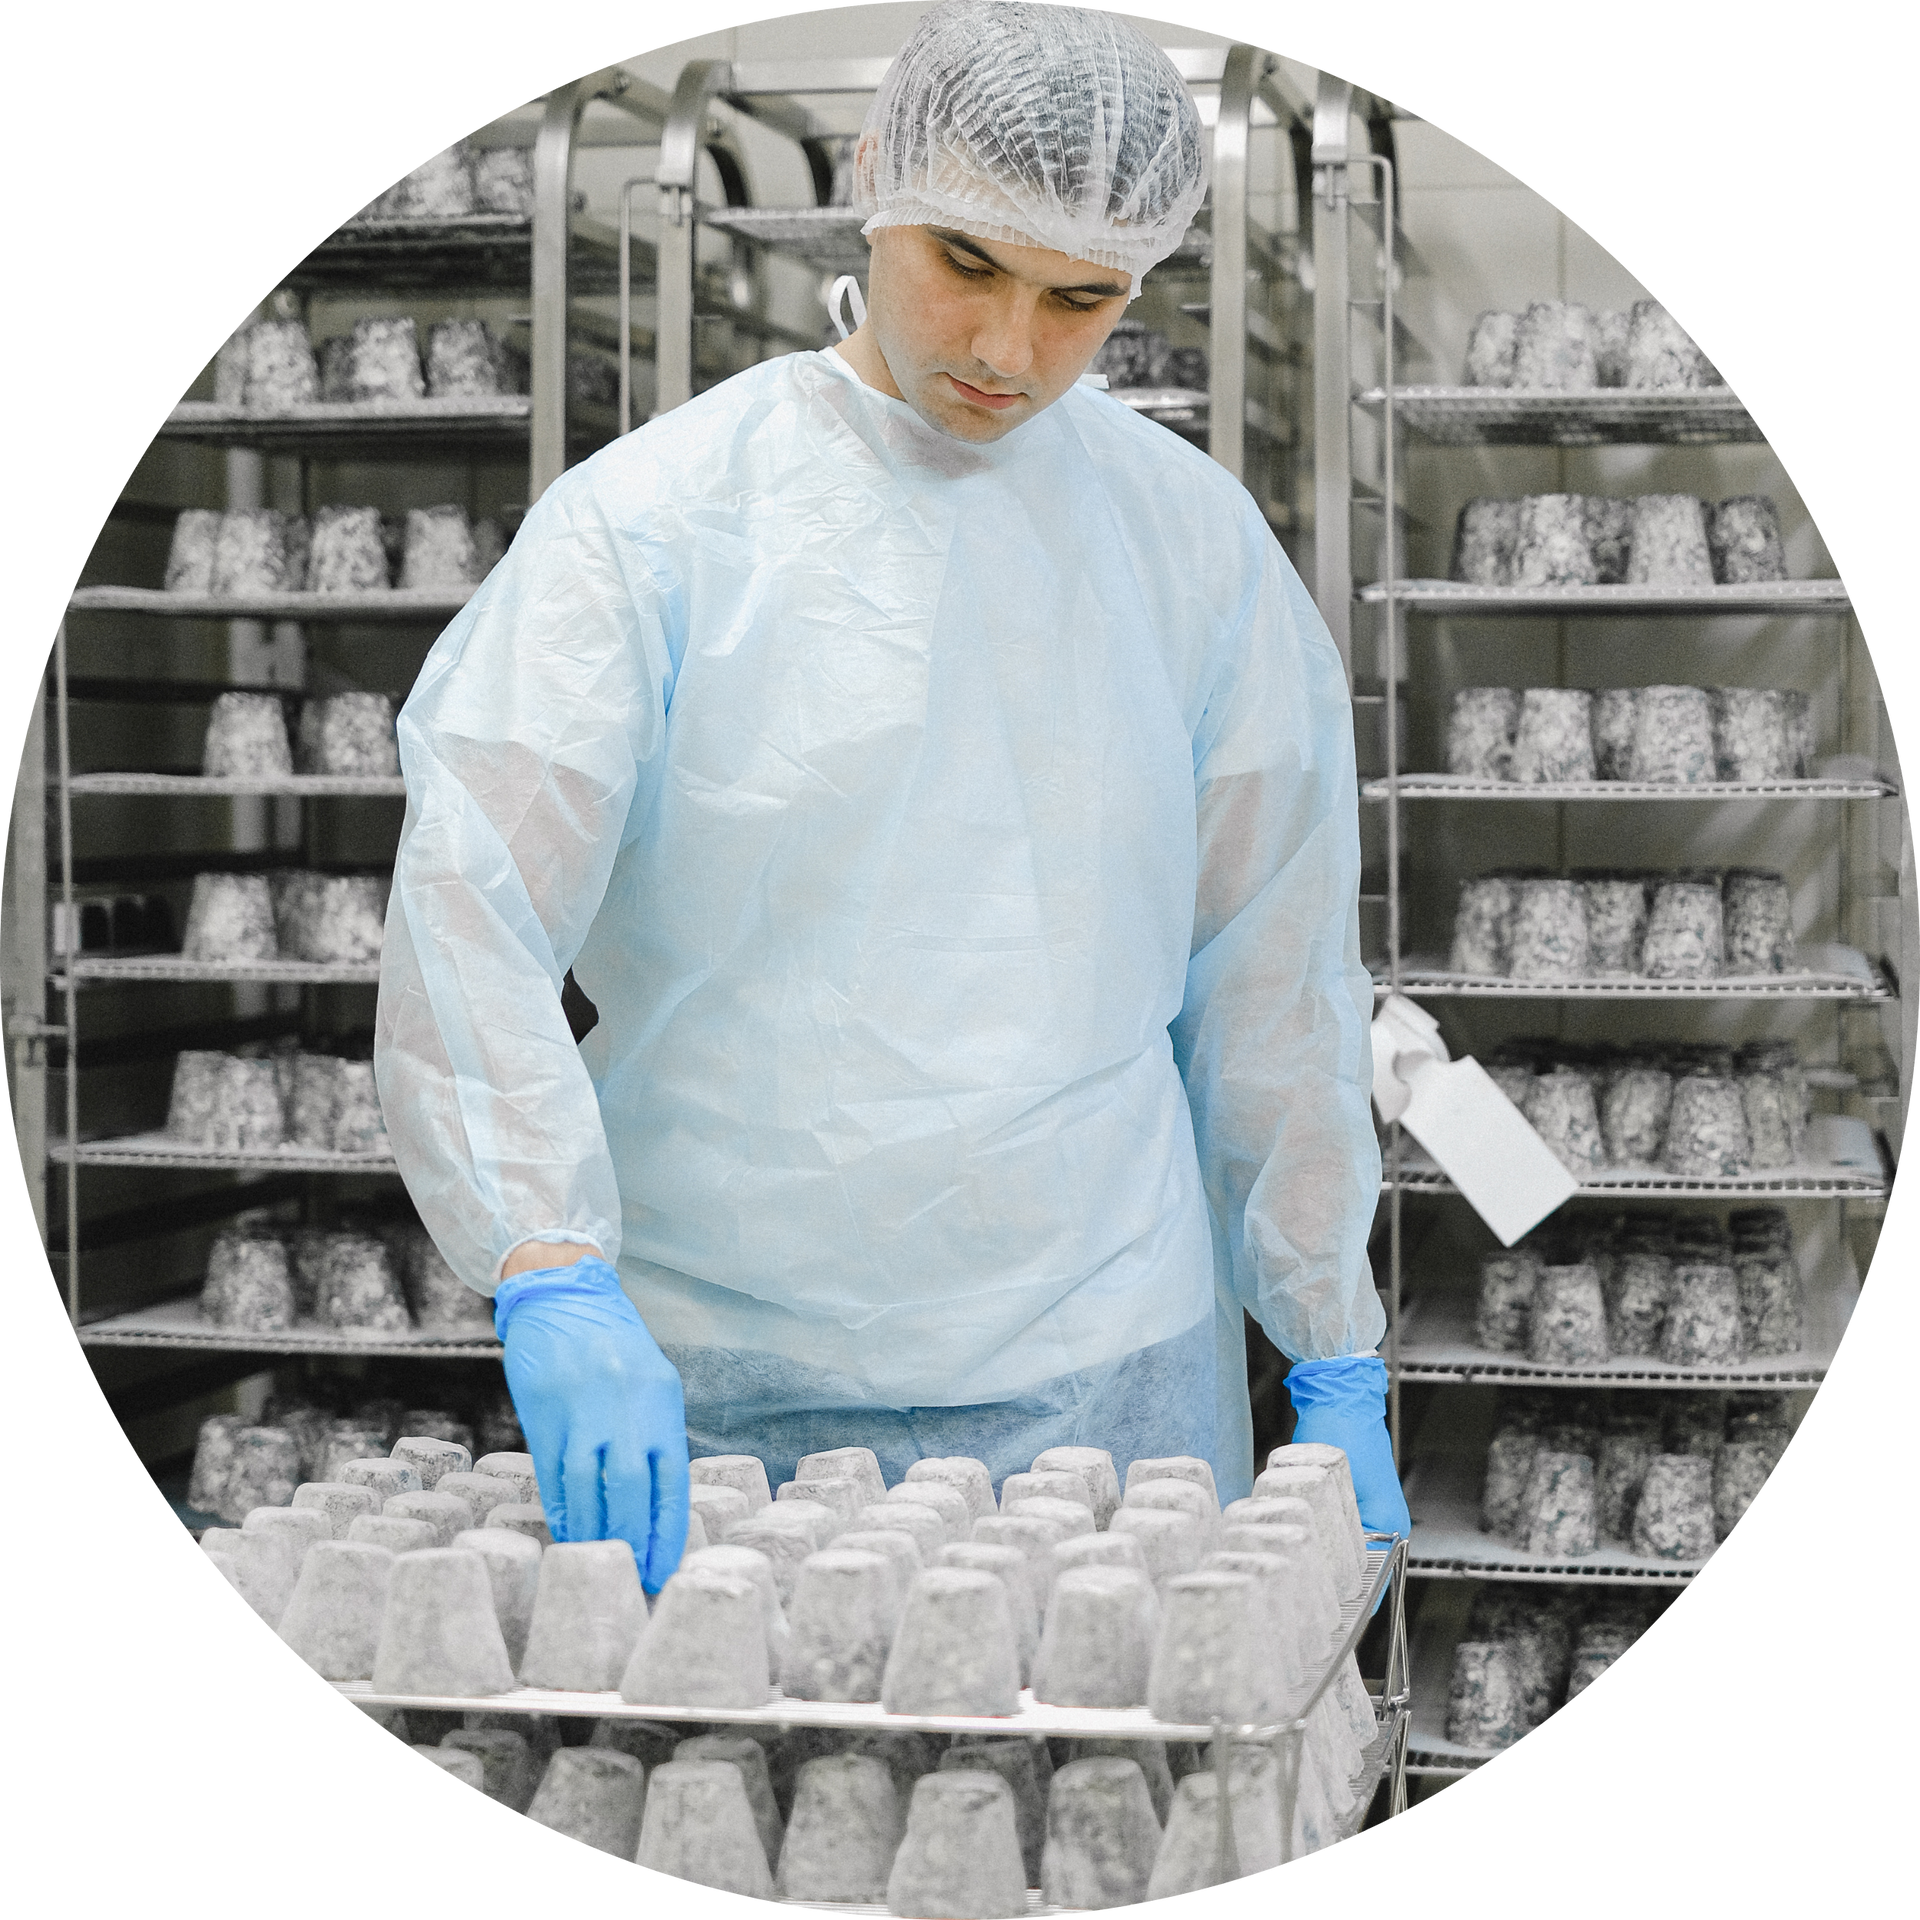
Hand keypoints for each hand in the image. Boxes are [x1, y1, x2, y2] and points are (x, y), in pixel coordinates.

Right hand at [494, 1255, 689, 1591]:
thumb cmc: (614, 1345)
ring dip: (594, 1530)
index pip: (671, 1480)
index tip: (663, 1567)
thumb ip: (656, 1433)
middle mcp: (625, 1407)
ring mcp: (582, 1410)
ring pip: (588, 1486)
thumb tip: (660, 1499)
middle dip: (632, 1539)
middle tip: (633, 1576)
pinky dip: (562, 1508)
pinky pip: (553, 1473)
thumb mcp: (652, 1381)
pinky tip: (569, 1531)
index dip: (666, 1530)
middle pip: (630, 1490)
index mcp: (660, 1402)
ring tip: (600, 1559)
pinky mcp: (544, 1413)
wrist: (564, 1297)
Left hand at [1285, 1354, 1410, 1612]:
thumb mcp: (1333, 1488)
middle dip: (1328, 1587)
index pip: (1374, 1585)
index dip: (1348, 1608)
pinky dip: (1318, 1538)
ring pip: (1342, 1551)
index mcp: (1389, 1528)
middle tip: (1297, 1602)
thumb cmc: (1339, 1432)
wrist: (1337, 1392)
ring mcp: (1368, 1511)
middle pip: (1357, 1572)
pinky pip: (1334, 1532)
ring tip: (1292, 1575)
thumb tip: (1324, 1571)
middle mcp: (1385, 1525)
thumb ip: (1335, 1531)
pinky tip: (1295, 1543)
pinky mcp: (1350, 1499)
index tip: (1320, 1626)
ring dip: (1320, 1560)